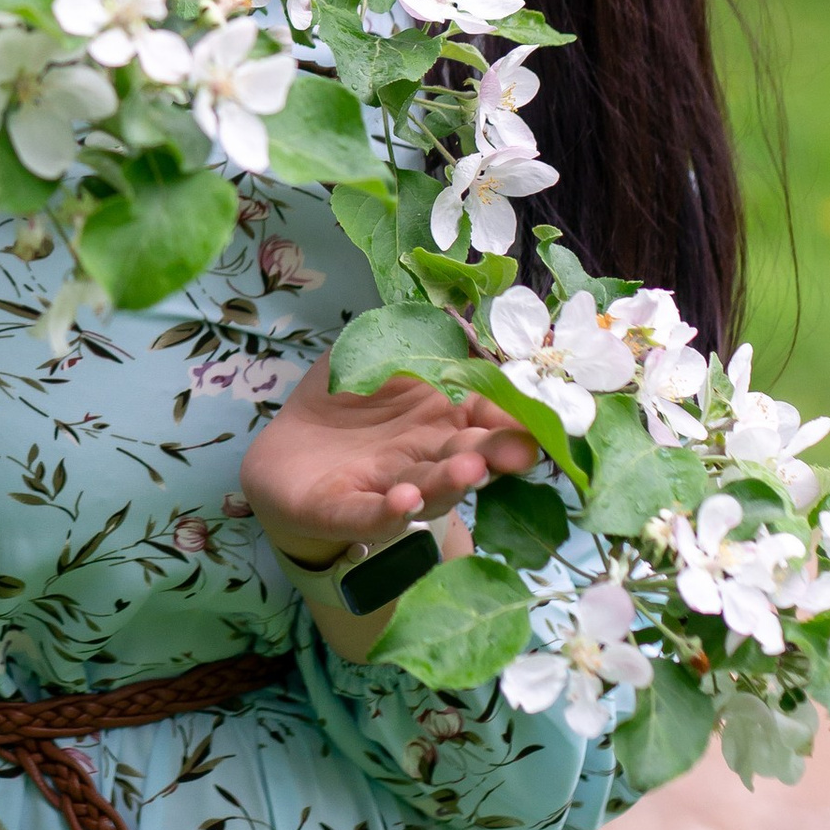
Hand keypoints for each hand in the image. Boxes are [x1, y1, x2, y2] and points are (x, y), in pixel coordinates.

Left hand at [241, 365, 537, 569]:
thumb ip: (420, 338)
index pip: (487, 417)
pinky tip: (404, 501)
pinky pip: (369, 513)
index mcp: (441, 419)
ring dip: (450, 482)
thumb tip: (461, 316)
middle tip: (521, 452)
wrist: (287, 456)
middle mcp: (425, 457)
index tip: (542, 419)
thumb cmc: (347, 402)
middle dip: (496, 455)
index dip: (513, 419)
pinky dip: (388, 511)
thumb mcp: (379, 354)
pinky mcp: (344, 509)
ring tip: (470, 471)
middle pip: (468, 458)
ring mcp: (388, 487)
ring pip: (427, 488)